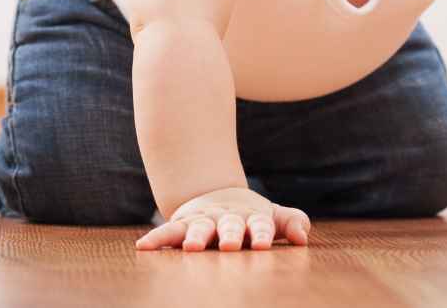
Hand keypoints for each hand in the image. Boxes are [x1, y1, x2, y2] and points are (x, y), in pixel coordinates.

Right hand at [135, 186, 310, 251]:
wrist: (216, 197)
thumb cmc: (250, 218)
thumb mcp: (273, 218)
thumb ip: (292, 222)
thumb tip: (302, 236)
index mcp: (252, 218)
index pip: (261, 224)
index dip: (261, 234)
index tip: (261, 245)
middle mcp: (227, 218)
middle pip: (229, 225)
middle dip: (229, 235)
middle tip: (229, 245)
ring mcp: (204, 221)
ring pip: (198, 228)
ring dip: (194, 237)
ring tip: (191, 247)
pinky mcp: (183, 225)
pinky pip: (169, 232)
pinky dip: (157, 238)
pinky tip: (144, 246)